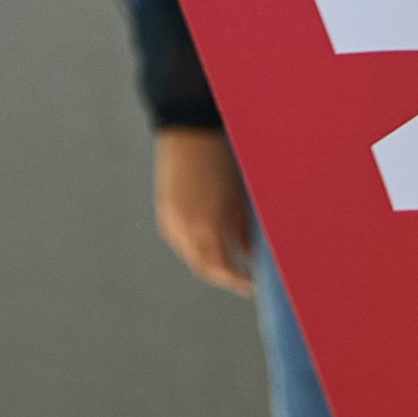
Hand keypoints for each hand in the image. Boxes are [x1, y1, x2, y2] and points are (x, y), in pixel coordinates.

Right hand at [153, 127, 254, 293]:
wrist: (190, 130)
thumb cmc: (222, 160)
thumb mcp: (239, 198)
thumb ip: (243, 231)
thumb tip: (249, 255)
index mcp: (207, 224)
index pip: (222, 269)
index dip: (238, 281)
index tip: (253, 286)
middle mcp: (184, 227)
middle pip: (203, 267)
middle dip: (224, 276)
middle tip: (243, 278)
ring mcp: (171, 219)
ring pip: (191, 255)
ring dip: (210, 261)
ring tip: (231, 258)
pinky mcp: (164, 211)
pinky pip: (181, 240)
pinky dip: (197, 246)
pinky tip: (212, 239)